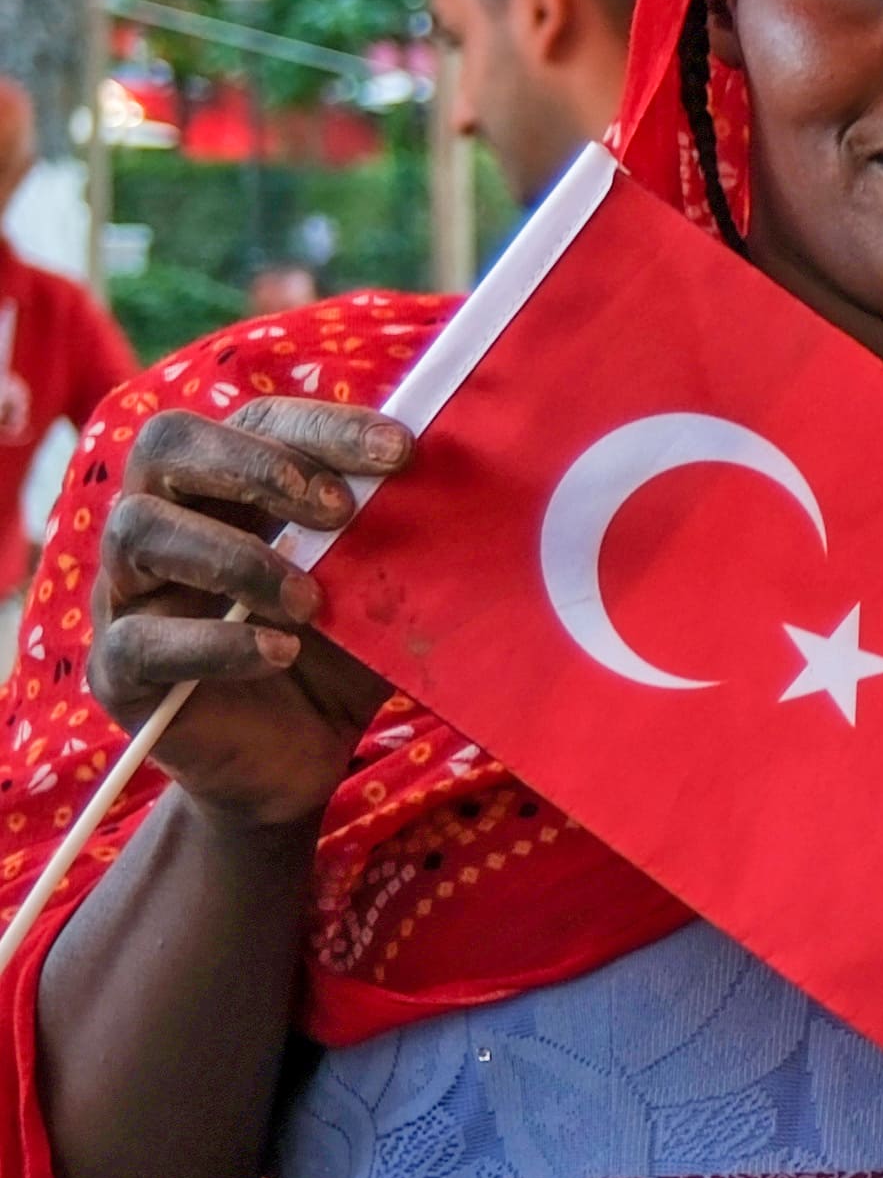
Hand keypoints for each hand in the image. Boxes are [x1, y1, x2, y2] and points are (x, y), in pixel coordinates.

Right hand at [89, 401, 406, 830]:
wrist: (301, 757)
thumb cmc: (340, 653)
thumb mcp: (382, 590)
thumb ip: (403, 536)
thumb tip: (469, 479)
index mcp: (228, 487)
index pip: (255, 420)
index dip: (322, 426)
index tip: (400, 451)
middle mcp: (164, 523)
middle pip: (166, 446)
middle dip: (257, 464)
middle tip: (338, 510)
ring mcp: (130, 594)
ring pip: (138, 529)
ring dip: (238, 556)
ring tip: (312, 601)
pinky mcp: (119, 671)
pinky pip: (139, 641)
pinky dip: (216, 643)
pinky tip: (279, 653)